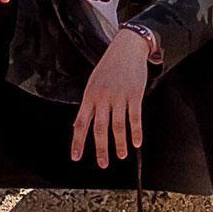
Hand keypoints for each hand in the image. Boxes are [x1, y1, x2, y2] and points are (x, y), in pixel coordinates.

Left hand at [71, 30, 156, 164]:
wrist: (127, 47)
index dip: (78, 141)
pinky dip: (136, 132)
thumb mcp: (93, 83)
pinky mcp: (134, 94)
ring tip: (121, 155)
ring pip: (118, 126)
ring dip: (120, 143)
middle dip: (101, 149)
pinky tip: (137, 143)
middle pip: (99, 128)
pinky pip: (135, 117)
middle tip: (103, 164)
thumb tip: (77, 124)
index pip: (80, 123)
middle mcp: (102, 97)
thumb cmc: (109, 66)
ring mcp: (119, 96)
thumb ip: (88, 104)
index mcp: (90, 96)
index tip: (76, 157)